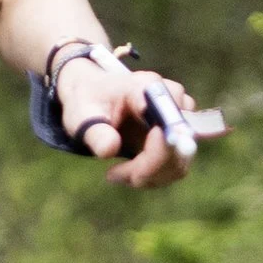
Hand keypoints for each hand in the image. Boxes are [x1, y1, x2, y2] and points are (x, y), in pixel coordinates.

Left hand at [53, 55, 199, 187]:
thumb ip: (95, 132)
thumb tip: (111, 149)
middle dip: (148, 169)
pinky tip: (127, 171)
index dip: (164, 142)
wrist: (96, 99)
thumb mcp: (81, 115)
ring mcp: (180, 119)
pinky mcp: (180, 138)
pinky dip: (152, 177)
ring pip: (178, 161)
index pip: (167, 115)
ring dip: (148, 176)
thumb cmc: (89, 103)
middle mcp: (172, 99)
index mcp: (147, 86)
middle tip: (112, 175)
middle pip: (179, 144)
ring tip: (115, 173)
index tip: (143, 166)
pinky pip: (175, 167)